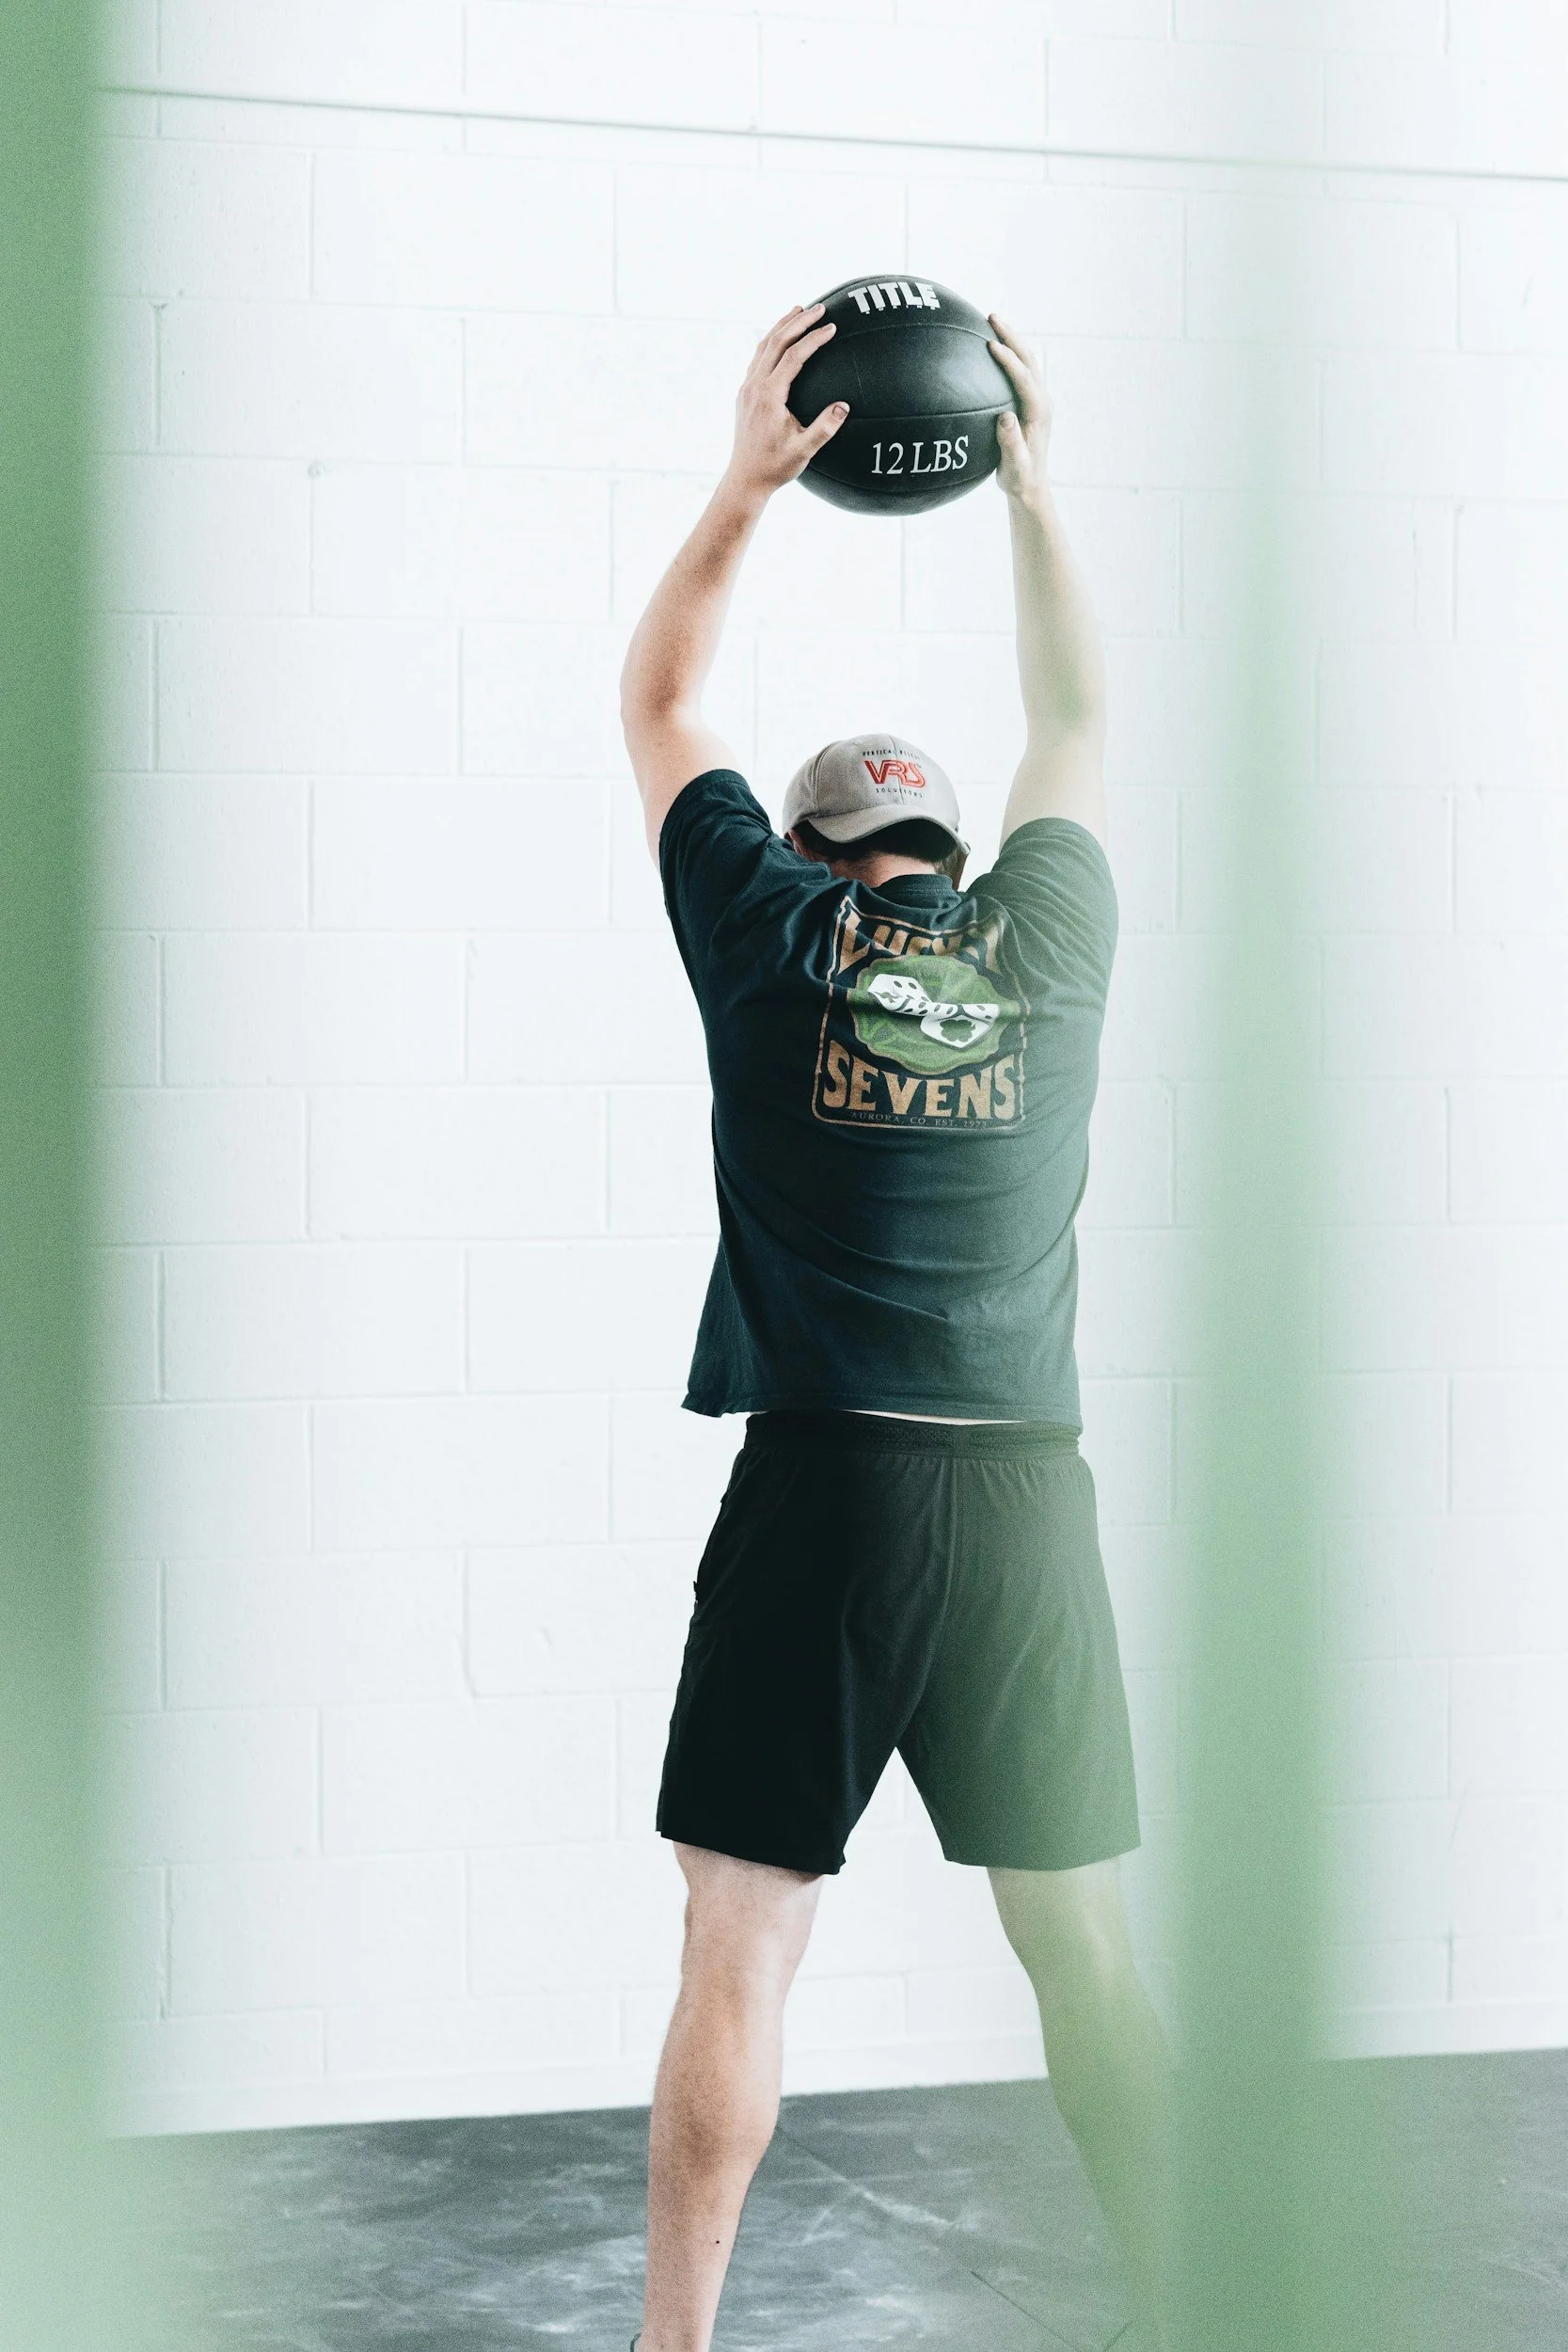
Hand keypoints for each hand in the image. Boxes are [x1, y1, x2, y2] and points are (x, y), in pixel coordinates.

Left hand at [723, 304, 848, 502]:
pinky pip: (758, 358)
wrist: (746, 479)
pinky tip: (782, 338)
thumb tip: (844, 406)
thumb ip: (825, 427)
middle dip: (798, 322)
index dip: (813, 339)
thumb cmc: (775, 467)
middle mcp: (754, 386)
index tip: (832, 327)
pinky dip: (771, 341)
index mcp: (769, 396)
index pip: (793, 356)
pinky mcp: (745, 393)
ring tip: (799, 310)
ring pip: (763, 346)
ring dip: (782, 326)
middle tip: (819, 307)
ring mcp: (747, 388)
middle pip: (776, 342)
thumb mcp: (804, 450)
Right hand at [987, 315, 1052, 506]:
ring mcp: (1038, 399)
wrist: (1030, 485)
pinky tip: (991, 348)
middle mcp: (1042, 400)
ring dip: (1012, 340)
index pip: (1023, 377)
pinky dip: (1009, 355)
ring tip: (992, 323)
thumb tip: (1005, 417)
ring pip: (1027, 361)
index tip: (991, 344)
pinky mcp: (1030, 402)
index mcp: (1039, 411)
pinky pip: (1020, 371)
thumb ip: (1011, 443)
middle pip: (1028, 359)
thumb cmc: (1019, 477)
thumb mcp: (1013, 465)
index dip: (1008, 359)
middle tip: (992, 317)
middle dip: (1011, 336)